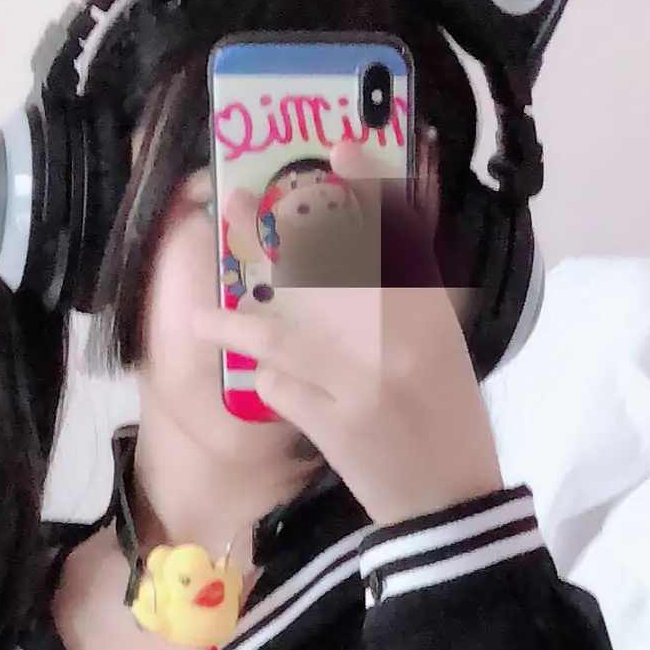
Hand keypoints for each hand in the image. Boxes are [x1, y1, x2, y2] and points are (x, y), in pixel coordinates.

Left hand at [194, 142, 503, 526]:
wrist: (447, 504)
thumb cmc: (447, 417)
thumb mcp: (440, 343)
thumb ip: (408, 288)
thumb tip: (370, 223)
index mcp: (431, 316)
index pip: (395, 239)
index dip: (367, 189)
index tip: (340, 146)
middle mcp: (394, 343)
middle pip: (327, 276)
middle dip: (277, 238)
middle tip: (237, 202)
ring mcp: (357, 385)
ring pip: (286, 336)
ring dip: (238, 320)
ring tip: (201, 312)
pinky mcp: (331, 425)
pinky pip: (282, 388)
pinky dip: (270, 379)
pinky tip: (267, 379)